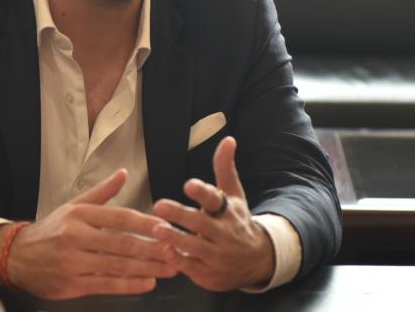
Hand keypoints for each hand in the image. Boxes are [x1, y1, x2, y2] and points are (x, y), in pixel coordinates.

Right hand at [0, 168, 178, 298]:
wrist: (18, 256)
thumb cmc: (51, 230)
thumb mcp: (73, 206)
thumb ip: (102, 192)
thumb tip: (123, 173)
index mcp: (79, 214)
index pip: (118, 217)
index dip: (145, 222)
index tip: (166, 226)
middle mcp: (76, 236)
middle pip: (122, 243)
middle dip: (152, 248)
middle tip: (175, 250)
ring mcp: (73, 262)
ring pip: (117, 266)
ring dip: (147, 268)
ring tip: (169, 268)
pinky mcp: (71, 284)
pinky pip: (106, 285)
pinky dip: (129, 285)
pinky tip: (148, 282)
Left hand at [151, 136, 274, 290]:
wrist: (257, 261)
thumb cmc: (236, 221)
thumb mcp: (233, 195)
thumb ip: (224, 168)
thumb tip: (228, 139)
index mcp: (228, 211)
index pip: (215, 199)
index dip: (202, 192)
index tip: (188, 184)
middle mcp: (225, 233)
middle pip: (201, 223)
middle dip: (180, 215)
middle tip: (159, 205)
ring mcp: (218, 255)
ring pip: (195, 247)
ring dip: (176, 239)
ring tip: (157, 230)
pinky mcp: (209, 274)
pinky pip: (192, 268)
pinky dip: (179, 261)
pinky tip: (164, 253)